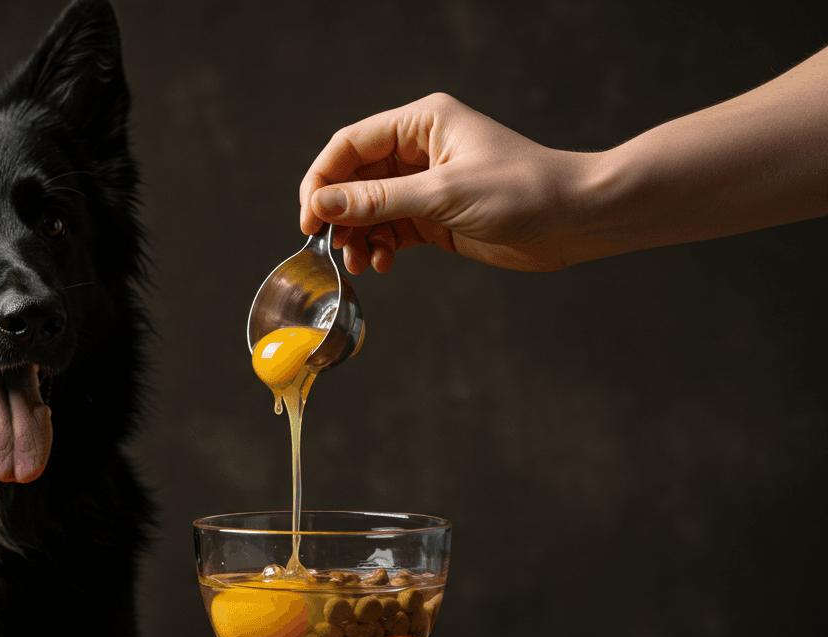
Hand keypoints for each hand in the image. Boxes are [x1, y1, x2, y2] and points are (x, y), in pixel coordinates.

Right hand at [299, 93, 606, 274]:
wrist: (576, 219)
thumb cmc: (523, 190)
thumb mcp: (443, 195)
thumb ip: (377, 201)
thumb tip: (321, 205)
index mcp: (421, 124)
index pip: (350, 145)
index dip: (322, 180)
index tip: (308, 217)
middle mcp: (419, 150)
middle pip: (354, 178)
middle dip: (338, 213)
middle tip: (326, 244)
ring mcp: (426, 184)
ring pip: (368, 208)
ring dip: (356, 235)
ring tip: (357, 261)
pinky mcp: (435, 216)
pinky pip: (390, 230)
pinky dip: (378, 247)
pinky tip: (381, 264)